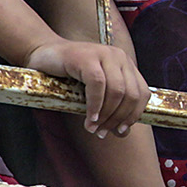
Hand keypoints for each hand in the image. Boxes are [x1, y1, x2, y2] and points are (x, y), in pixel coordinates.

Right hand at [22, 38, 150, 136]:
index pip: (142, 93)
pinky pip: (98, 85)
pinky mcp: (87, 57)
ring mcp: (104, 54)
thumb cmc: (68, 76)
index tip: (121, 131)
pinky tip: (90, 118)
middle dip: (118, 118)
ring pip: (117, 90)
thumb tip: (123, 133)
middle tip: (102, 133)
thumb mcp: (94, 93)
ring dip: (106, 115)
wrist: (43, 53)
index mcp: (126, 65)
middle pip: (131, 94)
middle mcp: (120, 57)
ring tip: (93, 128)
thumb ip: (110, 109)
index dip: (134, 115)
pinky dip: (95, 105)